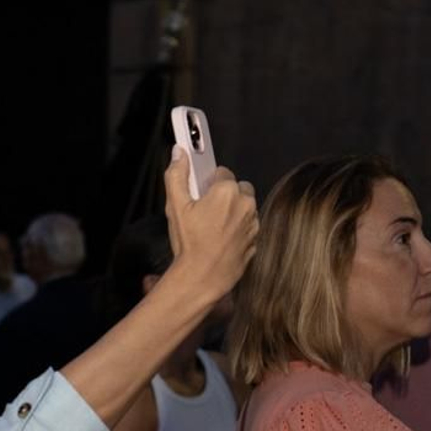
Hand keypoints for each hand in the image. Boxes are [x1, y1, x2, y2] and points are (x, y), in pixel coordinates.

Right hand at [162, 148, 259, 306]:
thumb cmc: (189, 244)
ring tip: (213, 227)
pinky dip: (239, 230)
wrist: (202, 278)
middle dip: (225, 195)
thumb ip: (176, 175)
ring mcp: (253, 224)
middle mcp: (246, 204)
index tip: (201, 194)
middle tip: (206, 211)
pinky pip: (249, 227)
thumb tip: (179, 153)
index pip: (222, 173)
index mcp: (227, 191)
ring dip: (234, 212)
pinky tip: (221, 240)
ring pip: (245, 208)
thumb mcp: (175, 206)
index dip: (209, 183)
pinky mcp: (256, 241)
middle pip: (238, 188)